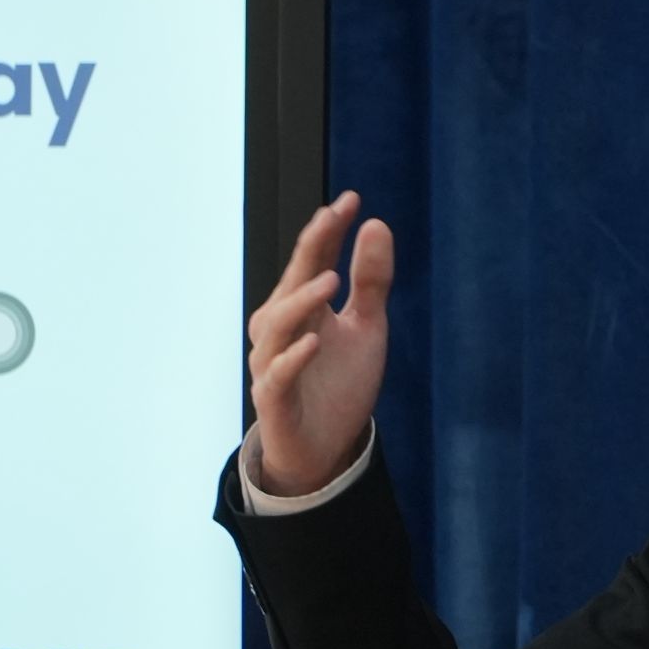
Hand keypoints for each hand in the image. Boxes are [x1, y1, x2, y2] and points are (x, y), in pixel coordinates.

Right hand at [246, 191, 394, 496]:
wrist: (326, 448)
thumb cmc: (341, 382)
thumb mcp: (367, 327)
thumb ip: (372, 281)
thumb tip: (376, 224)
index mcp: (303, 307)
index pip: (312, 260)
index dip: (327, 230)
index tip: (350, 200)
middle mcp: (280, 329)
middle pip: (292, 282)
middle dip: (310, 250)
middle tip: (332, 219)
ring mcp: (273, 363)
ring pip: (277, 326)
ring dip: (301, 300)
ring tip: (331, 280)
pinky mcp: (274, 400)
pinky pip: (278, 375)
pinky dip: (293, 358)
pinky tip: (314, 341)